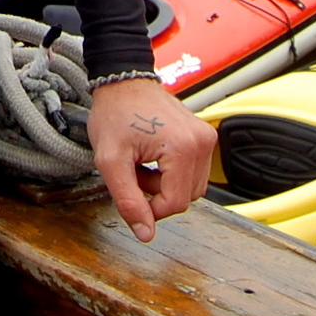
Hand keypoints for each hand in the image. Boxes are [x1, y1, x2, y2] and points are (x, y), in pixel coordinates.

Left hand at [86, 77, 214, 242]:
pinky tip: (153, 158)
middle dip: (157, 194)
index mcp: (183, 148)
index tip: (131, 192)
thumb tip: (145, 233)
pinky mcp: (203, 136)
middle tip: (133, 172)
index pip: (176, 204)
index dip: (150, 209)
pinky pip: (193, 172)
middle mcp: (201, 142)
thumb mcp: (110, 161)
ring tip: (142, 164)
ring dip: (165, 185)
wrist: (122, 81)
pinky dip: (172, 173)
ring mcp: (205, 138)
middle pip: (186, 197)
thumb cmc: (115, 113)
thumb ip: (128, 200)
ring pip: (191, 188)